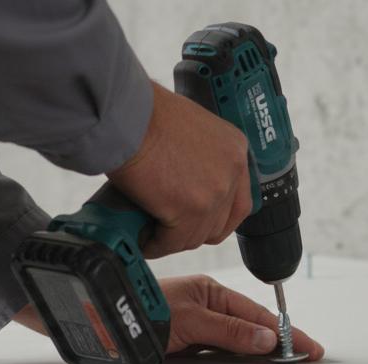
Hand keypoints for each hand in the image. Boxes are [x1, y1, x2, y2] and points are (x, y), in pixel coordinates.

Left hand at [10, 275, 323, 360]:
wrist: (90, 320)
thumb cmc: (133, 310)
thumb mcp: (188, 322)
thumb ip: (228, 333)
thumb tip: (266, 340)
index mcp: (210, 292)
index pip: (258, 316)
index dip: (286, 332)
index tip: (308, 347)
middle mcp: (204, 307)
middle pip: (251, 328)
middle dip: (279, 341)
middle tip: (305, 357)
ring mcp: (194, 325)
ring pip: (235, 341)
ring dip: (257, 352)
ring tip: (284, 363)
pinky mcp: (182, 342)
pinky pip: (218, 352)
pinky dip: (236, 359)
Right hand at [107, 82, 251, 258]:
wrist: (128, 116)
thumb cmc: (147, 114)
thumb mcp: (192, 129)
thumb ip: (201, 157)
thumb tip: (188, 183)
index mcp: (236, 150)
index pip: (239, 201)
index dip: (217, 217)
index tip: (200, 223)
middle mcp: (232, 173)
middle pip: (219, 223)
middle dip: (194, 231)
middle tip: (171, 230)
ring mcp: (213, 193)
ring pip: (196, 236)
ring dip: (173, 240)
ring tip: (152, 234)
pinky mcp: (189, 210)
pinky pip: (172, 241)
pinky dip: (156, 245)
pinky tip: (144, 240)